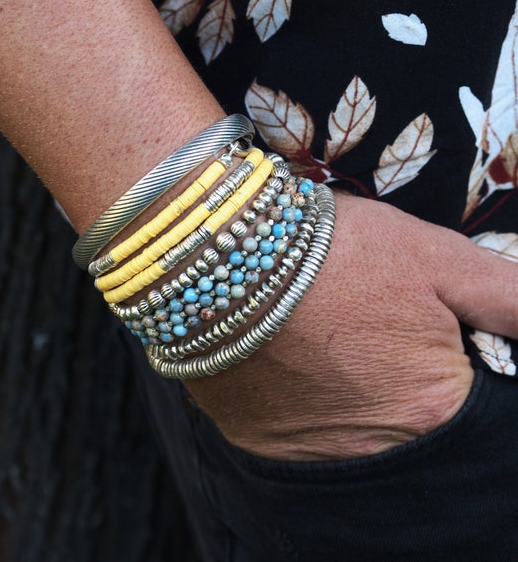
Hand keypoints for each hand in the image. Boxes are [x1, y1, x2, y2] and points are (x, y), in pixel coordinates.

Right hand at [184, 193, 517, 460]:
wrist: (219, 257)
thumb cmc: (332, 253)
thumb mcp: (434, 257)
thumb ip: (509, 298)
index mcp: (432, 408)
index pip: (468, 401)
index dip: (447, 356)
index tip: (412, 324)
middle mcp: (375, 450)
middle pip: (407, 421)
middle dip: (396, 376)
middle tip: (362, 328)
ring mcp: (309, 453)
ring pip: (353, 432)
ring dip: (349, 393)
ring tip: (323, 338)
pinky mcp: (258, 444)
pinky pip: (299, 435)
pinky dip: (304, 404)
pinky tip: (292, 361)